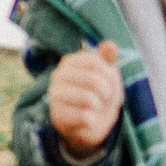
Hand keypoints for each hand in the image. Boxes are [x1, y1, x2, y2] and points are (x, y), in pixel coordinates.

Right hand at [48, 40, 123, 154]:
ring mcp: (55, 96)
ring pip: (89, 99)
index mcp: (69, 62)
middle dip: (106, 91)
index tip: (107, 80)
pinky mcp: (58, 116)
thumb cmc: (100, 93)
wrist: (93, 121)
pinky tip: (87, 119)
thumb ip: (108, 58)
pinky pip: (86, 117)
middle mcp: (58, 76)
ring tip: (94, 107)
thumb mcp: (108, 73)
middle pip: (94, 80)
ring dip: (99, 106)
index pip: (95, 62)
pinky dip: (93, 120)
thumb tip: (110, 45)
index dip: (108, 73)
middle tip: (103, 96)